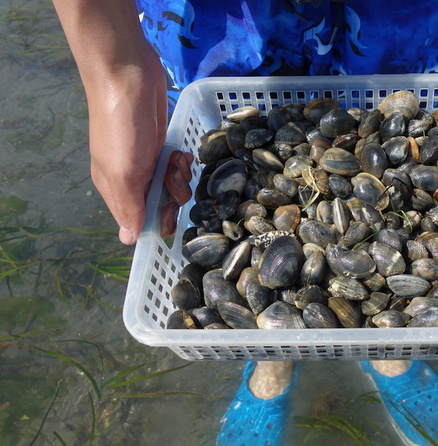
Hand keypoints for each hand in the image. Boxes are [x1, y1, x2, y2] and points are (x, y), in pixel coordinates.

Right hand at [86, 43, 191, 244]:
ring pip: (173, 185)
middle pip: (160, 205)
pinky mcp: (161, 142)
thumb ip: (129, 207)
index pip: (139, 222)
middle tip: (175, 179)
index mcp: (115, 190)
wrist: (128, 74)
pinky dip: (183, 161)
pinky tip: (183, 152)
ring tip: (178, 160)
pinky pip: (178, 164)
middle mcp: (130, 178)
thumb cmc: (123, 127)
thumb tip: (128, 240)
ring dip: (180, 177)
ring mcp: (146, 160)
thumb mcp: (124, 172)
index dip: (160, 222)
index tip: (172, 212)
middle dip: (174, 197)